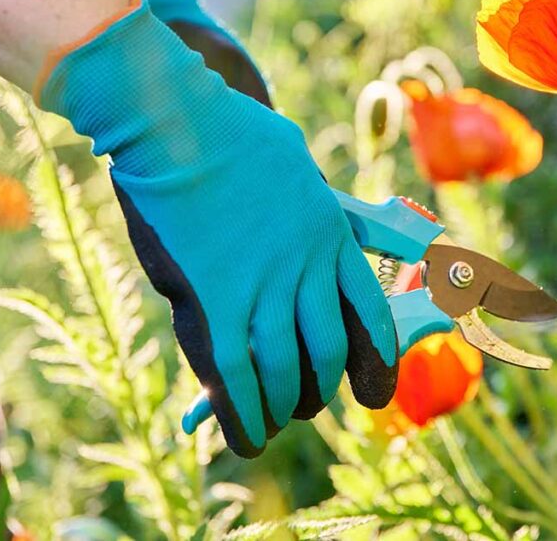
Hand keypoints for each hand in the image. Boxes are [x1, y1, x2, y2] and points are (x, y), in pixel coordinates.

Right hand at [40, 0, 397, 456]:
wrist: (180, 120)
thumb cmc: (233, 132)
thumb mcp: (298, 164)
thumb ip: (316, 205)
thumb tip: (332, 224)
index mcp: (331, 237)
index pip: (369, 316)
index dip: (376, 362)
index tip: (374, 391)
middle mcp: (308, 269)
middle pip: (327, 353)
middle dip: (321, 390)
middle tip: (309, 404)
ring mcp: (265, 286)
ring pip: (286, 370)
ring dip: (283, 406)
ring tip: (275, 420)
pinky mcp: (216, 299)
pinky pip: (237, 373)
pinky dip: (242, 413)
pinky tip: (245, 437)